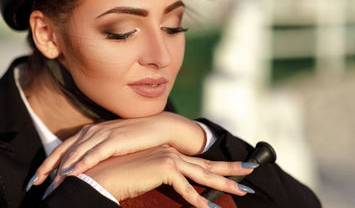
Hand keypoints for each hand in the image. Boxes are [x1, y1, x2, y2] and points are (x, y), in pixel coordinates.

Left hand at [31, 112, 205, 185]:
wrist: (160, 128)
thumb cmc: (138, 138)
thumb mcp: (115, 144)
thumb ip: (99, 151)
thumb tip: (87, 167)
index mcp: (92, 131)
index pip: (64, 146)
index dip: (48, 162)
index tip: (37, 178)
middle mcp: (94, 130)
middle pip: (64, 149)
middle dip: (47, 167)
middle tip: (33, 183)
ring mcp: (104, 133)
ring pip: (75, 152)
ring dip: (61, 168)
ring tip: (49, 184)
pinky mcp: (115, 139)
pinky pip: (93, 153)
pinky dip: (80, 163)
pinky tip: (71, 174)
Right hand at [84, 146, 253, 207]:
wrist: (102, 174)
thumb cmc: (121, 176)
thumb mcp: (146, 176)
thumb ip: (162, 178)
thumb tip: (176, 185)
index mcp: (168, 153)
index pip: (199, 161)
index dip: (219, 165)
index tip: (236, 167)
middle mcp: (172, 153)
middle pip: (207, 165)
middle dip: (231, 168)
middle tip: (251, 170)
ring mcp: (169, 159)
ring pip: (203, 174)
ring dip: (225, 183)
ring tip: (243, 190)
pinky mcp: (164, 169)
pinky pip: (186, 190)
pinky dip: (199, 201)